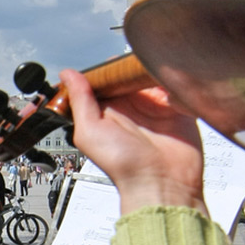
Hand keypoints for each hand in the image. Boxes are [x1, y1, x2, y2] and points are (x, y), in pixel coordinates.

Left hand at [60, 69, 205, 216]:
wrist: (163, 184)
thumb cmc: (123, 166)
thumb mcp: (90, 132)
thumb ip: (80, 101)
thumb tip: (67, 74)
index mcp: (107, 110)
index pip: (104, 79)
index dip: (107, 68)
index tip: (111, 60)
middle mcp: (130, 106)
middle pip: (129, 72)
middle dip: (132, 64)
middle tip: (136, 62)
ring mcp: (154, 106)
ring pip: (152, 74)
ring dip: (153, 69)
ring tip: (154, 70)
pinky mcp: (177, 108)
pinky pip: (176, 85)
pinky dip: (174, 80)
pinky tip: (169, 85)